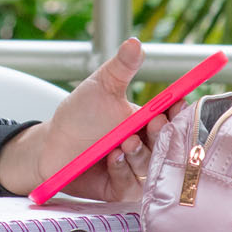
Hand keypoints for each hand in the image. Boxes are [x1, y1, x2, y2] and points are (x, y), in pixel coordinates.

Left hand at [0, 38, 182, 201]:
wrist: (52, 146)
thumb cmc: (79, 115)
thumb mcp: (100, 87)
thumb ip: (120, 68)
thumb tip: (135, 42)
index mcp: (147, 120)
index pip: (173, 117)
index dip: (179, 112)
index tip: (178, 103)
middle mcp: (146, 145)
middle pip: (168, 143)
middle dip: (161, 133)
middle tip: (153, 122)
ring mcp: (136, 169)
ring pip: (152, 165)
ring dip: (140, 153)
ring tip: (124, 143)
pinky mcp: (122, 189)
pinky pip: (132, 184)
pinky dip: (123, 171)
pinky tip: (111, 159)